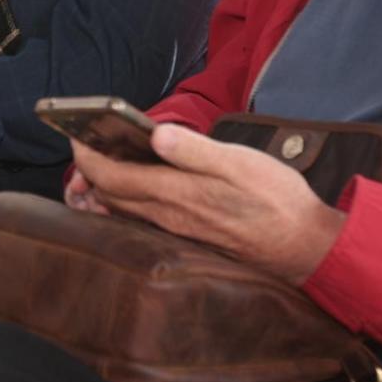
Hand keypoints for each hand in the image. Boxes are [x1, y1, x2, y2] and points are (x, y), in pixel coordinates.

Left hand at [69, 123, 346, 284]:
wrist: (304, 247)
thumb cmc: (276, 200)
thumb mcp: (240, 163)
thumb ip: (195, 150)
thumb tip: (156, 134)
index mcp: (176, 193)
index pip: (111, 176)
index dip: (86, 155)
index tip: (76, 133)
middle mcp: (169, 216)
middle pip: (110, 194)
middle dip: (90, 169)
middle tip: (85, 142)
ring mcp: (176, 229)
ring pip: (124, 208)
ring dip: (107, 186)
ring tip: (103, 160)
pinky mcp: (187, 236)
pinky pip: (142, 218)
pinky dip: (129, 200)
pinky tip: (135, 186)